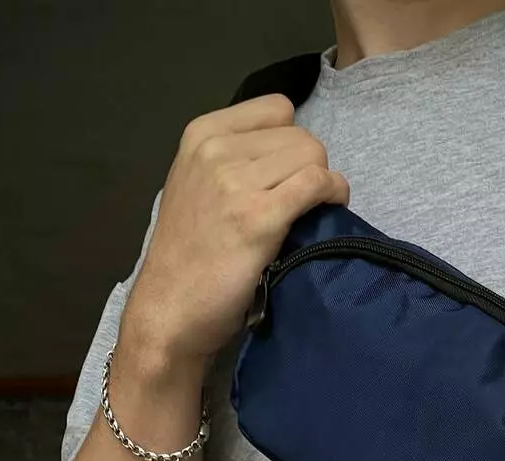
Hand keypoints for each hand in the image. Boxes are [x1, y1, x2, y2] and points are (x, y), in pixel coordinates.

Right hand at [123, 95, 349, 367]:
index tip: (289, 172)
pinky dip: (334, 194)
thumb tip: (285, 155)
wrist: (170, 309)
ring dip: (324, 183)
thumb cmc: (187, 257)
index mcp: (200, 135)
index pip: (275, 108)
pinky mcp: (261, 218)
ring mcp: (237, 182)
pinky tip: (330, 211)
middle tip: (302, 202)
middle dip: (311, 167)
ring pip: (313, 156)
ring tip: (313, 211)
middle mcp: (217, 150)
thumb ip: (230, 160)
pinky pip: (317, 183)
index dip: (292, 140)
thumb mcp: (194, 186)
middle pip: (300, 135)